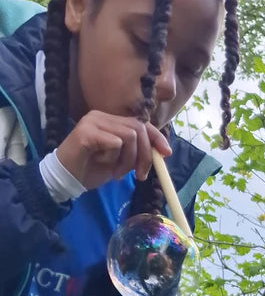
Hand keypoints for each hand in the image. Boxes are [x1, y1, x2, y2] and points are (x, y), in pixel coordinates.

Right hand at [56, 111, 170, 189]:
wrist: (67, 179)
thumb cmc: (92, 170)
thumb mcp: (121, 162)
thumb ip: (136, 153)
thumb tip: (162, 151)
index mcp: (110, 120)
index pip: (140, 123)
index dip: (156, 137)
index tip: (167, 153)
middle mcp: (102, 116)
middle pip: (138, 129)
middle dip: (144, 155)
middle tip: (139, 175)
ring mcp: (93, 121)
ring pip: (128, 136)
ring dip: (128, 160)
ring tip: (116, 172)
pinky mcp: (86, 132)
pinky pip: (114, 143)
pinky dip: (113, 158)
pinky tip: (102, 164)